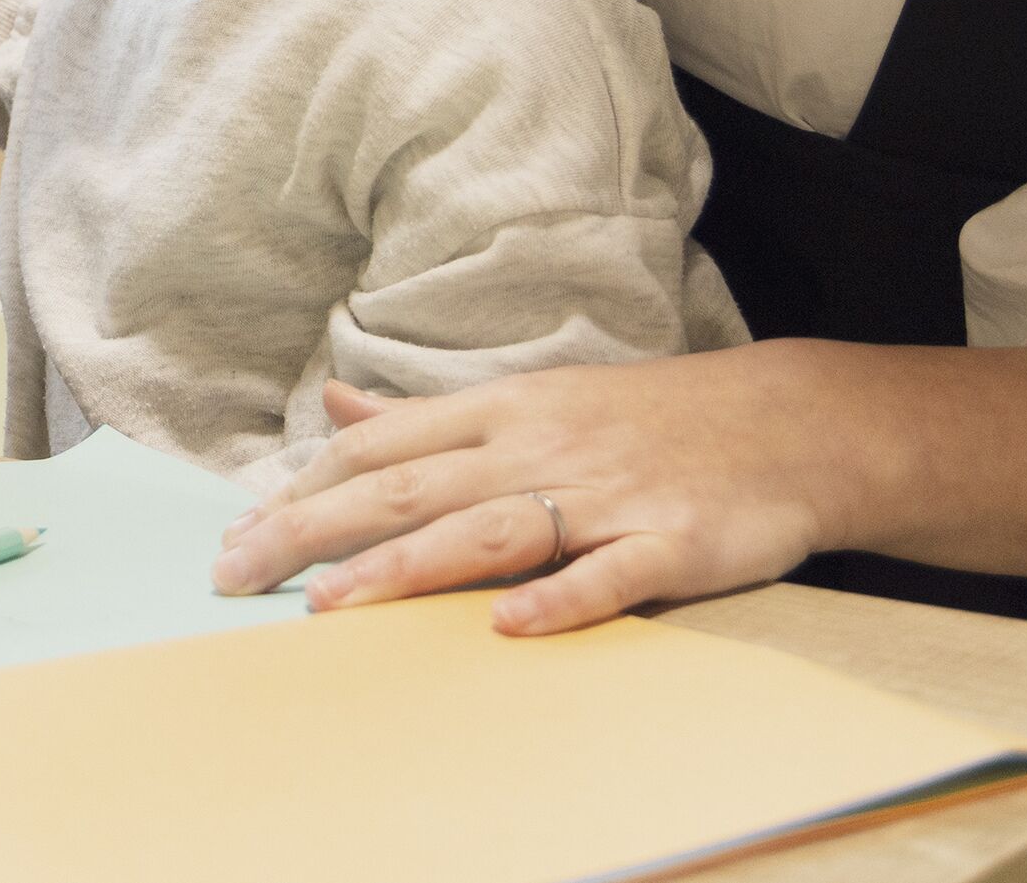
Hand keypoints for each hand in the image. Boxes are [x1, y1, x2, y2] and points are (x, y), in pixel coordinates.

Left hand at [209, 346, 852, 633]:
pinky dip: (557, 599)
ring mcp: (606, 496)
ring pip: (491, 530)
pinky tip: (506, 626)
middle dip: (315, 530)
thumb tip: (334, 407)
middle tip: (239, 571)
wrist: (789, 423)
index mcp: (503, 412)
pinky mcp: (671, 543)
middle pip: (411, 488)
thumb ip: (427, 418)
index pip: (384, 448)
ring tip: (333, 602)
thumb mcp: (531, 399)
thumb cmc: (646, 419)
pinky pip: (608, 575)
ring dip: (407, 565)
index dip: (306, 488)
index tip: (237, 531)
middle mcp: (540, 448)